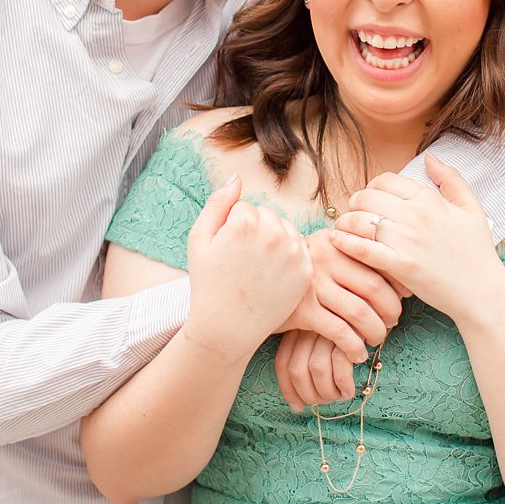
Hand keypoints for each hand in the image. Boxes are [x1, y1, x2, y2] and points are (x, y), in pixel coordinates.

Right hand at [183, 176, 311, 361]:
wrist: (227, 328)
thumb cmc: (208, 283)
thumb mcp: (199, 239)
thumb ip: (218, 202)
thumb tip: (236, 176)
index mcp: (246, 220)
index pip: (244, 207)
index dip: (231, 229)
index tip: (226, 252)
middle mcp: (274, 232)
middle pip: (267, 215)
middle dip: (255, 232)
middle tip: (240, 263)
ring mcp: (293, 252)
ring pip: (284, 229)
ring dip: (273, 242)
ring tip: (255, 269)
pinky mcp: (305, 270)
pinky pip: (297, 248)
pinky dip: (286, 258)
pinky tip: (270, 276)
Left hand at [274, 330, 356, 411]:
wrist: (374, 306)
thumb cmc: (349, 331)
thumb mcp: (322, 340)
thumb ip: (307, 362)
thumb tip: (296, 405)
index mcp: (297, 326)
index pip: (283, 362)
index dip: (288, 389)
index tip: (297, 407)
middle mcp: (308, 325)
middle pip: (297, 370)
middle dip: (310, 395)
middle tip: (325, 401)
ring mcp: (328, 326)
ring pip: (317, 369)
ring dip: (328, 392)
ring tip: (339, 396)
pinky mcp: (349, 329)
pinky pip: (340, 364)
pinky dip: (343, 384)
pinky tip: (349, 390)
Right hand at [275, 229, 407, 364]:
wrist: (252, 287)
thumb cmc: (301, 275)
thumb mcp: (323, 254)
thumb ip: (355, 257)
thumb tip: (402, 278)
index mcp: (335, 240)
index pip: (378, 260)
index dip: (397, 282)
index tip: (405, 297)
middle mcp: (324, 258)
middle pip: (374, 287)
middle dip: (391, 310)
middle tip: (393, 323)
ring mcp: (313, 284)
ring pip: (360, 312)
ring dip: (376, 331)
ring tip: (377, 339)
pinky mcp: (303, 310)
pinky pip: (340, 332)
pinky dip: (354, 346)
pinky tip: (357, 354)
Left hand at [331, 154, 504, 322]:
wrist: (480, 291)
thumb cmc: (476, 251)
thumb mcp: (471, 207)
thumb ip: (450, 178)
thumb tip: (429, 156)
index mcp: (429, 199)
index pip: (385, 180)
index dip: (372, 186)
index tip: (370, 198)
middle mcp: (415, 215)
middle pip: (367, 197)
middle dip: (355, 202)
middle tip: (354, 212)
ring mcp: (405, 240)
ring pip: (359, 220)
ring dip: (346, 222)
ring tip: (344, 227)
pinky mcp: (398, 265)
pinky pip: (361, 248)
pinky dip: (345, 242)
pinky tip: (337, 241)